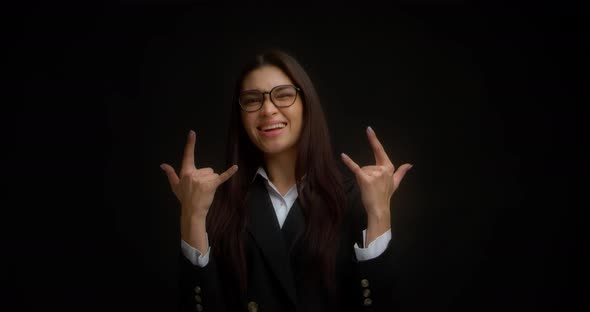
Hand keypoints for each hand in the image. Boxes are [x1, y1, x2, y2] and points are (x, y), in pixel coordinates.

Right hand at [160, 130, 237, 221]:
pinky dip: (229, 173)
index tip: (192, 132)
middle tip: (200, 188)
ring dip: (212, 182)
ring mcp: (203, 179)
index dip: (190, 144)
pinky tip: (235, 167)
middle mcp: (194, 174)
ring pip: (214, 174)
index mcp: (186, 172)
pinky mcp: (212, 185)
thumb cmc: (184, 198)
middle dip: (206, 177)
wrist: (192, 211)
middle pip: (208, 169)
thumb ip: (170, 174)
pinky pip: (222, 177)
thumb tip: (163, 165)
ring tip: (205, 191)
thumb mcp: (175, 186)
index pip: (188, 155)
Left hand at [341, 126, 411, 243]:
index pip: (379, 150)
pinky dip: (348, 162)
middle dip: (367, 175)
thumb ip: (401, 172)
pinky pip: (355, 168)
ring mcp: (374, 173)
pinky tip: (343, 155)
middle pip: (368, 165)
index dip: (373, 139)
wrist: (379, 209)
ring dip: (363, 178)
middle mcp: (382, 169)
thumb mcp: (395, 183)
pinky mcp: (365, 179)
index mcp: (389, 167)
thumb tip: (410, 164)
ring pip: (362, 170)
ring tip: (369, 188)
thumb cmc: (385, 196)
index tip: (368, 129)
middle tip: (372, 186)